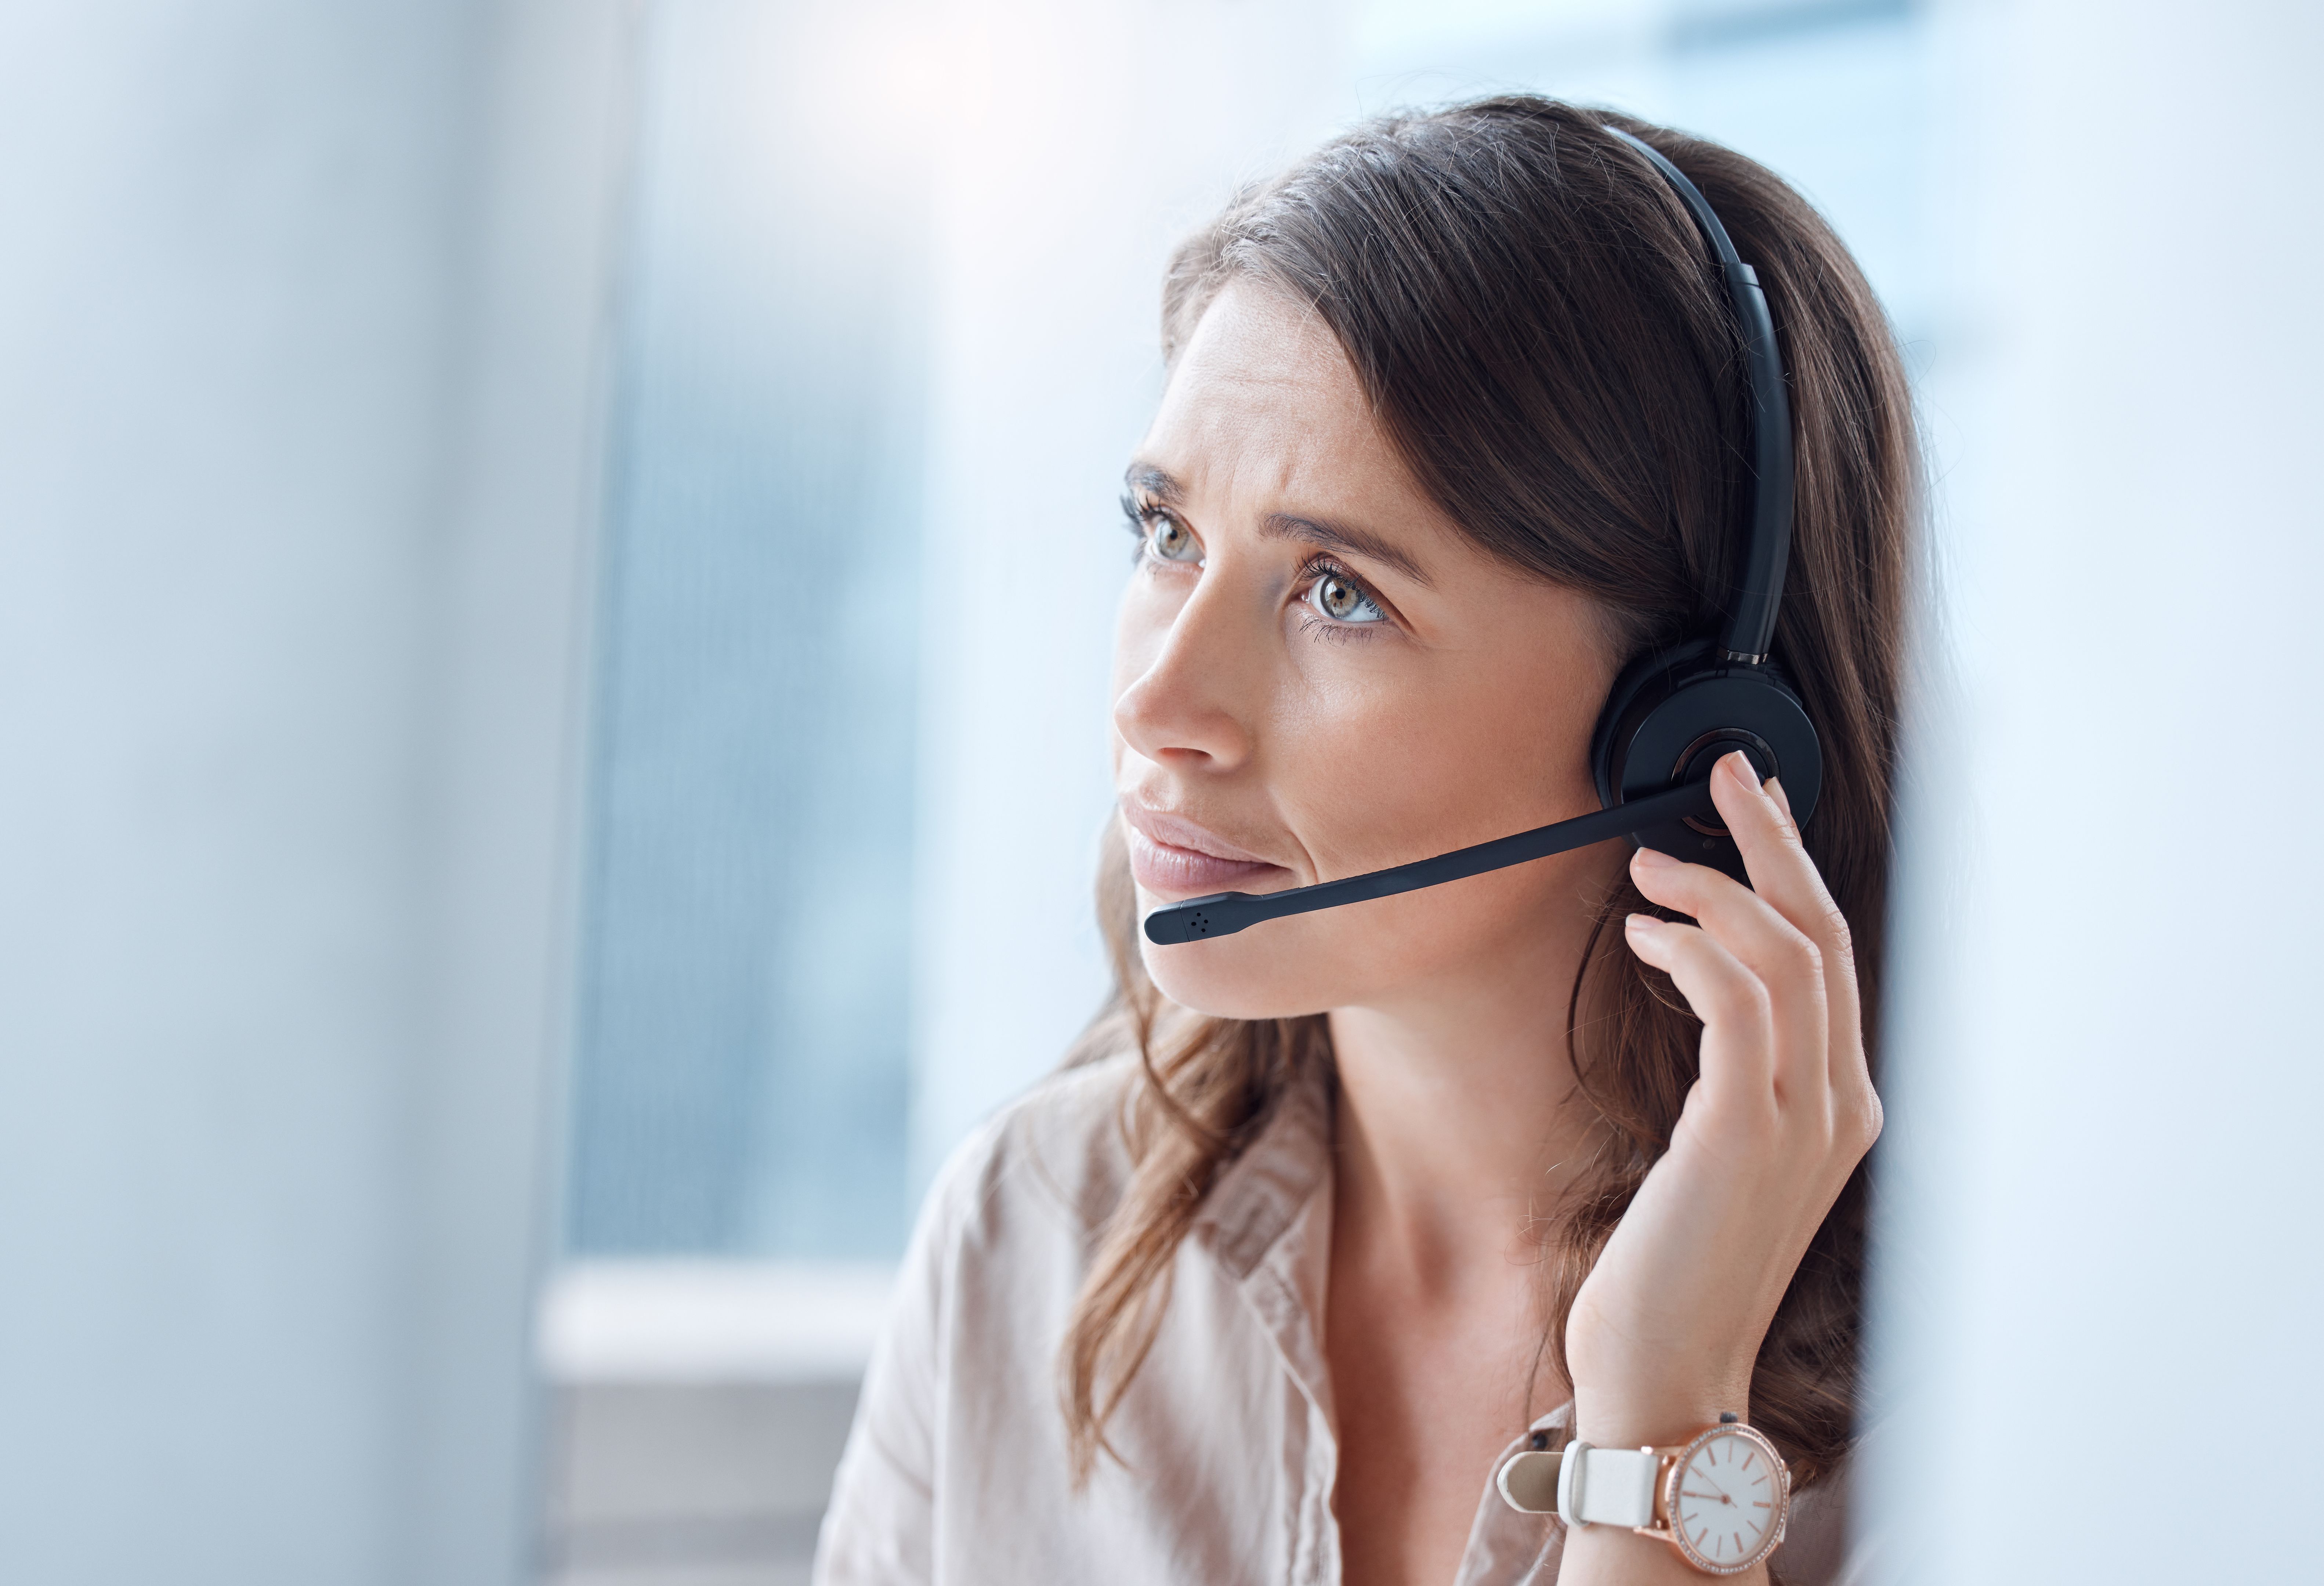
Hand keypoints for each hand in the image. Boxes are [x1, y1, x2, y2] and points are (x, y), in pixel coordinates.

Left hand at [1562, 750, 1880, 1454]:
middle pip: (1823, 934)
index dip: (1794, 871)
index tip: (1752, 809)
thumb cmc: (1674, 1264)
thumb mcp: (1718, 1156)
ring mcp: (1801, 1120)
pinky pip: (1739, 1006)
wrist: (1667, 1368)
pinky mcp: (1742, 1133)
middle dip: (1774, 841)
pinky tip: (1645, 934)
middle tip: (1725, 774)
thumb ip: (1734, 1076)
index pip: (1832, 957)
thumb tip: (1702, 981)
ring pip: (1787, 955)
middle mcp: (1838, 1105)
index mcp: (1839, 1106)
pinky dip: (1694, 948)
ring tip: (1649, 866)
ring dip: (1716, 889)